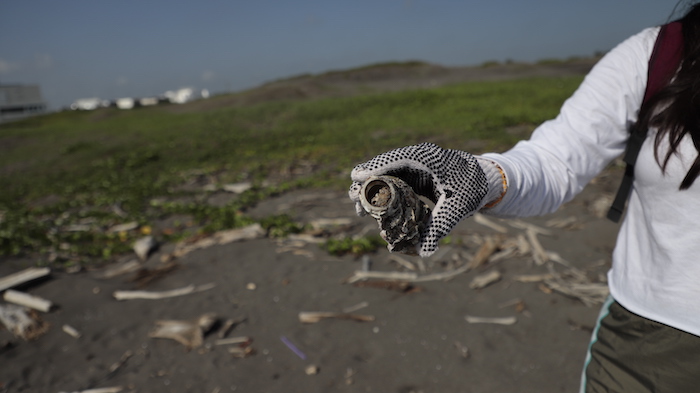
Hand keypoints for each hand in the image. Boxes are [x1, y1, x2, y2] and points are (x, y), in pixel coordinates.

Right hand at [349, 142, 500, 256]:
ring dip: (371, 190)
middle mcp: (418, 159)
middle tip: (353, 198)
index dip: (376, 166)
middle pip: (385, 166)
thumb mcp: (459, 208)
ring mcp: (414, 167)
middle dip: (367, 182)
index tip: (357, 176)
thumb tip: (423, 252)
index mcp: (429, 159)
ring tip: (359, 209)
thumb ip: (440, 226)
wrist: (486, 180)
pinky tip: (371, 209)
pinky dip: (382, 194)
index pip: (398, 158)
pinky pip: (393, 182)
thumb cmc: (474, 188)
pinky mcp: (414, 177)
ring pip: (386, 175)